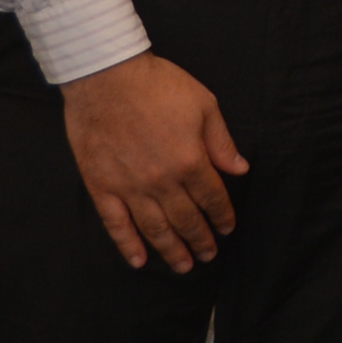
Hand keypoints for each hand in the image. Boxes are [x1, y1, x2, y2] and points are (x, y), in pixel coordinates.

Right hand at [60, 52, 248, 272]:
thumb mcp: (204, 105)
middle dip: (200, 240)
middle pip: (186, 219)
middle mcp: (162, 181)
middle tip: (208, 255)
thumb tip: (240, 169)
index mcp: (190, 160)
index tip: (227, 228)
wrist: (107, 77)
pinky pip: (115, 224)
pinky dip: (127, 244)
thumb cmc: (159, 86)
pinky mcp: (101, 186)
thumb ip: (221, 142)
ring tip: (183, 266)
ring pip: (154, 228)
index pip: (212, 197)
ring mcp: (129, 187)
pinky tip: (138, 260)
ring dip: (171, 250)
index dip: (222, 215)